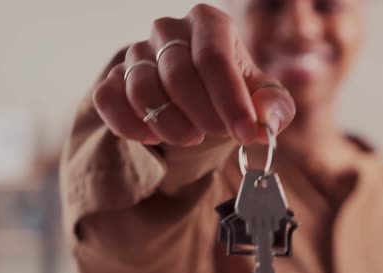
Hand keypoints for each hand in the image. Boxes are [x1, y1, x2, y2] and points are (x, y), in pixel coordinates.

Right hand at [93, 4, 295, 145]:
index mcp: (209, 23)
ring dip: (169, 123)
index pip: (214, 57)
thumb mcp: (264, 99)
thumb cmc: (233, 93)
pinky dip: (129, 124)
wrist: (198, 101)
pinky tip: (153, 138)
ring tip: (191, 139)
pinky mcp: (113, 78)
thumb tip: (265, 124)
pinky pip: (108, 99)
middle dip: (202, 114)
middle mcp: (168, 30)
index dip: (230, 99)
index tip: (245, 132)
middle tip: (218, 135)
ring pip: (142, 88)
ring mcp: (137, 53)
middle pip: (178, 73)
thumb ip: (275, 108)